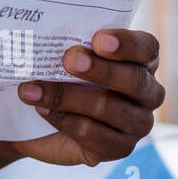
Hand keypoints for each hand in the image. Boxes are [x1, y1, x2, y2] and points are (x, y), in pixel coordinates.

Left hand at [10, 29, 163, 167]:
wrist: (38, 119)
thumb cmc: (58, 74)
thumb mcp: (63, 53)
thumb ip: (66, 41)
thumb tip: (45, 30)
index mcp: (141, 60)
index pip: (147, 48)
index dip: (127, 44)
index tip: (98, 40)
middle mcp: (147, 92)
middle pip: (134, 80)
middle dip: (99, 69)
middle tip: (69, 60)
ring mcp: (138, 123)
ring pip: (108, 107)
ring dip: (64, 96)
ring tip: (30, 89)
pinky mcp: (120, 148)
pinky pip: (94, 135)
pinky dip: (63, 120)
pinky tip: (42, 110)